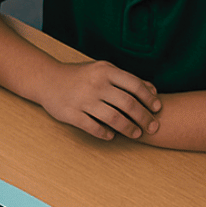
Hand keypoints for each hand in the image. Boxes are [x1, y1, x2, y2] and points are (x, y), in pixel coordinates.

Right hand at [39, 61, 161, 140]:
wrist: (47, 79)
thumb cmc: (81, 76)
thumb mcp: (103, 71)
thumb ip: (127, 80)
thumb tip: (152, 90)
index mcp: (105, 71)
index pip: (134, 85)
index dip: (149, 98)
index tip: (158, 108)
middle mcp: (96, 84)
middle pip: (128, 103)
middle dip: (144, 117)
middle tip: (153, 127)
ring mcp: (83, 100)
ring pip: (113, 118)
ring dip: (128, 128)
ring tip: (137, 134)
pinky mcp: (71, 114)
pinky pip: (93, 127)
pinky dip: (105, 133)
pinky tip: (112, 136)